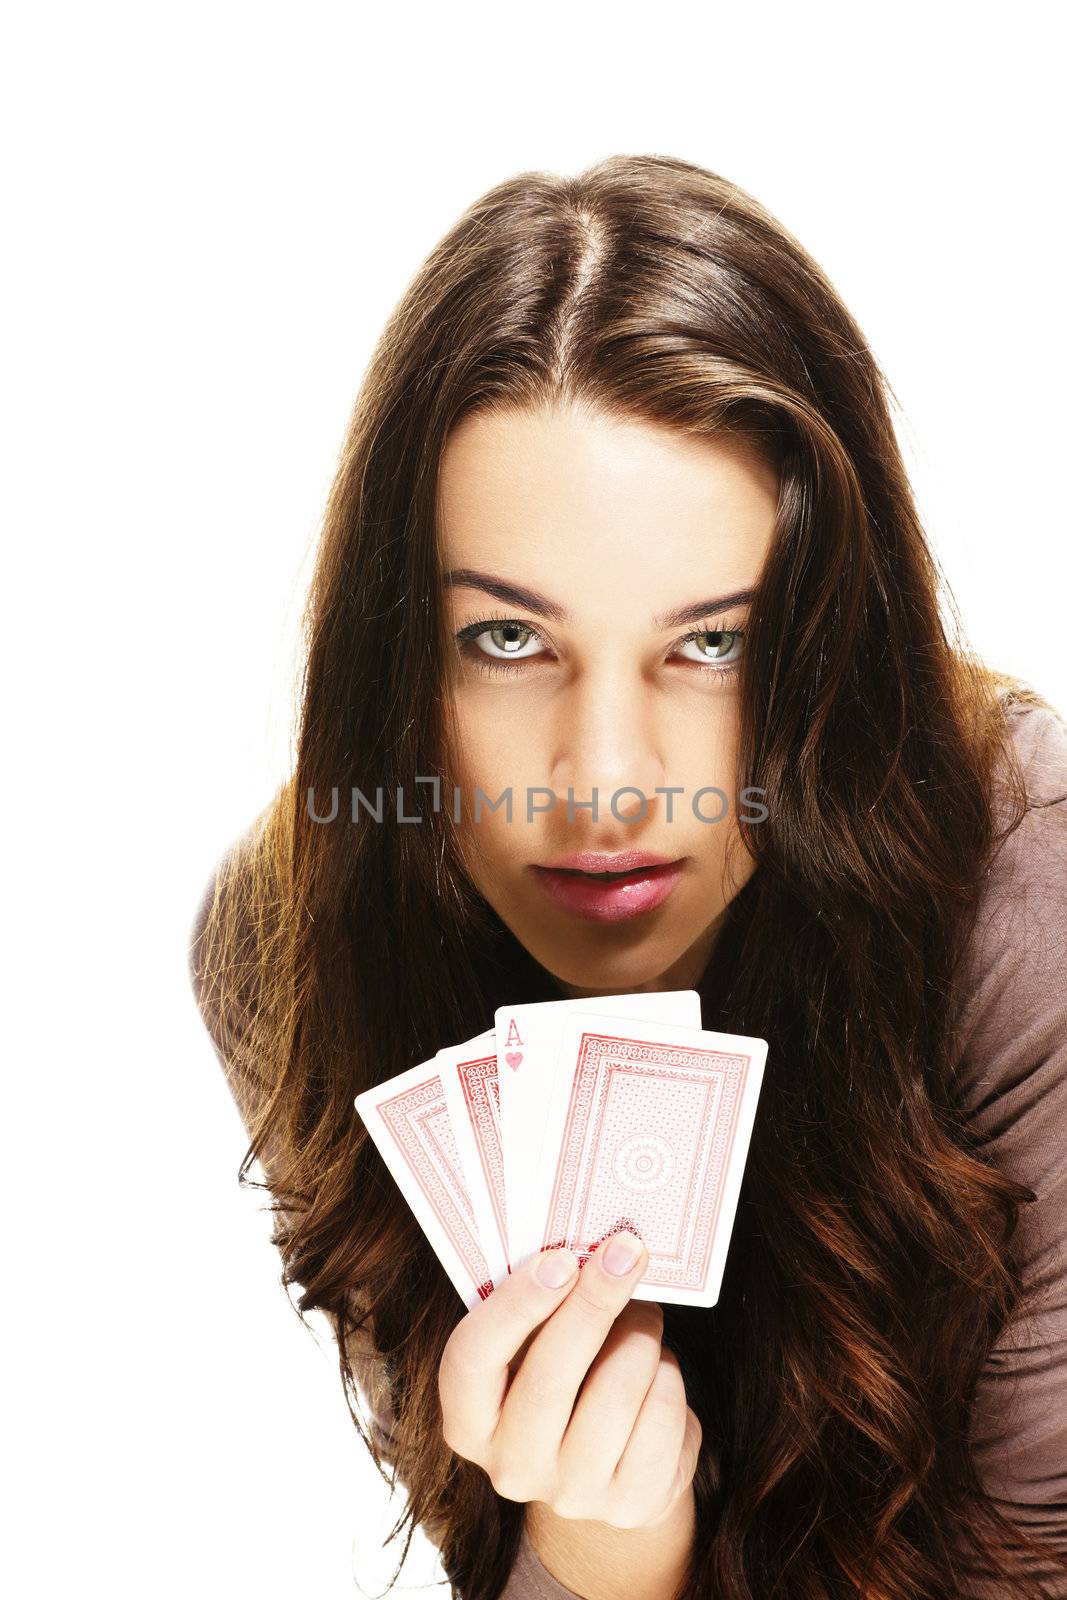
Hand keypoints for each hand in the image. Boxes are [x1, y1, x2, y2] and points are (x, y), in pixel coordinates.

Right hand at [438, 1230, 701, 1529]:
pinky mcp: (631, 1503)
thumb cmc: (563, 1377)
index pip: (473, 1360)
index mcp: (467, 1420)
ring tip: (642, 1317)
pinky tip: (656, 1371)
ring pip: (617, 1389)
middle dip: (593, 1302)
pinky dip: (667, 1375)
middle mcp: (510, 1467)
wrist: (610, 1463)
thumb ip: (539, 1305)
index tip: (560, 1259)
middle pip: (550, 1374)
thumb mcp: (532, 1347)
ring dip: (640, 1334)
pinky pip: (662, 1413)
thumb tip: (588, 1251)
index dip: (515, 1306)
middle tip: (626, 1250)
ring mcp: (571, 1493)